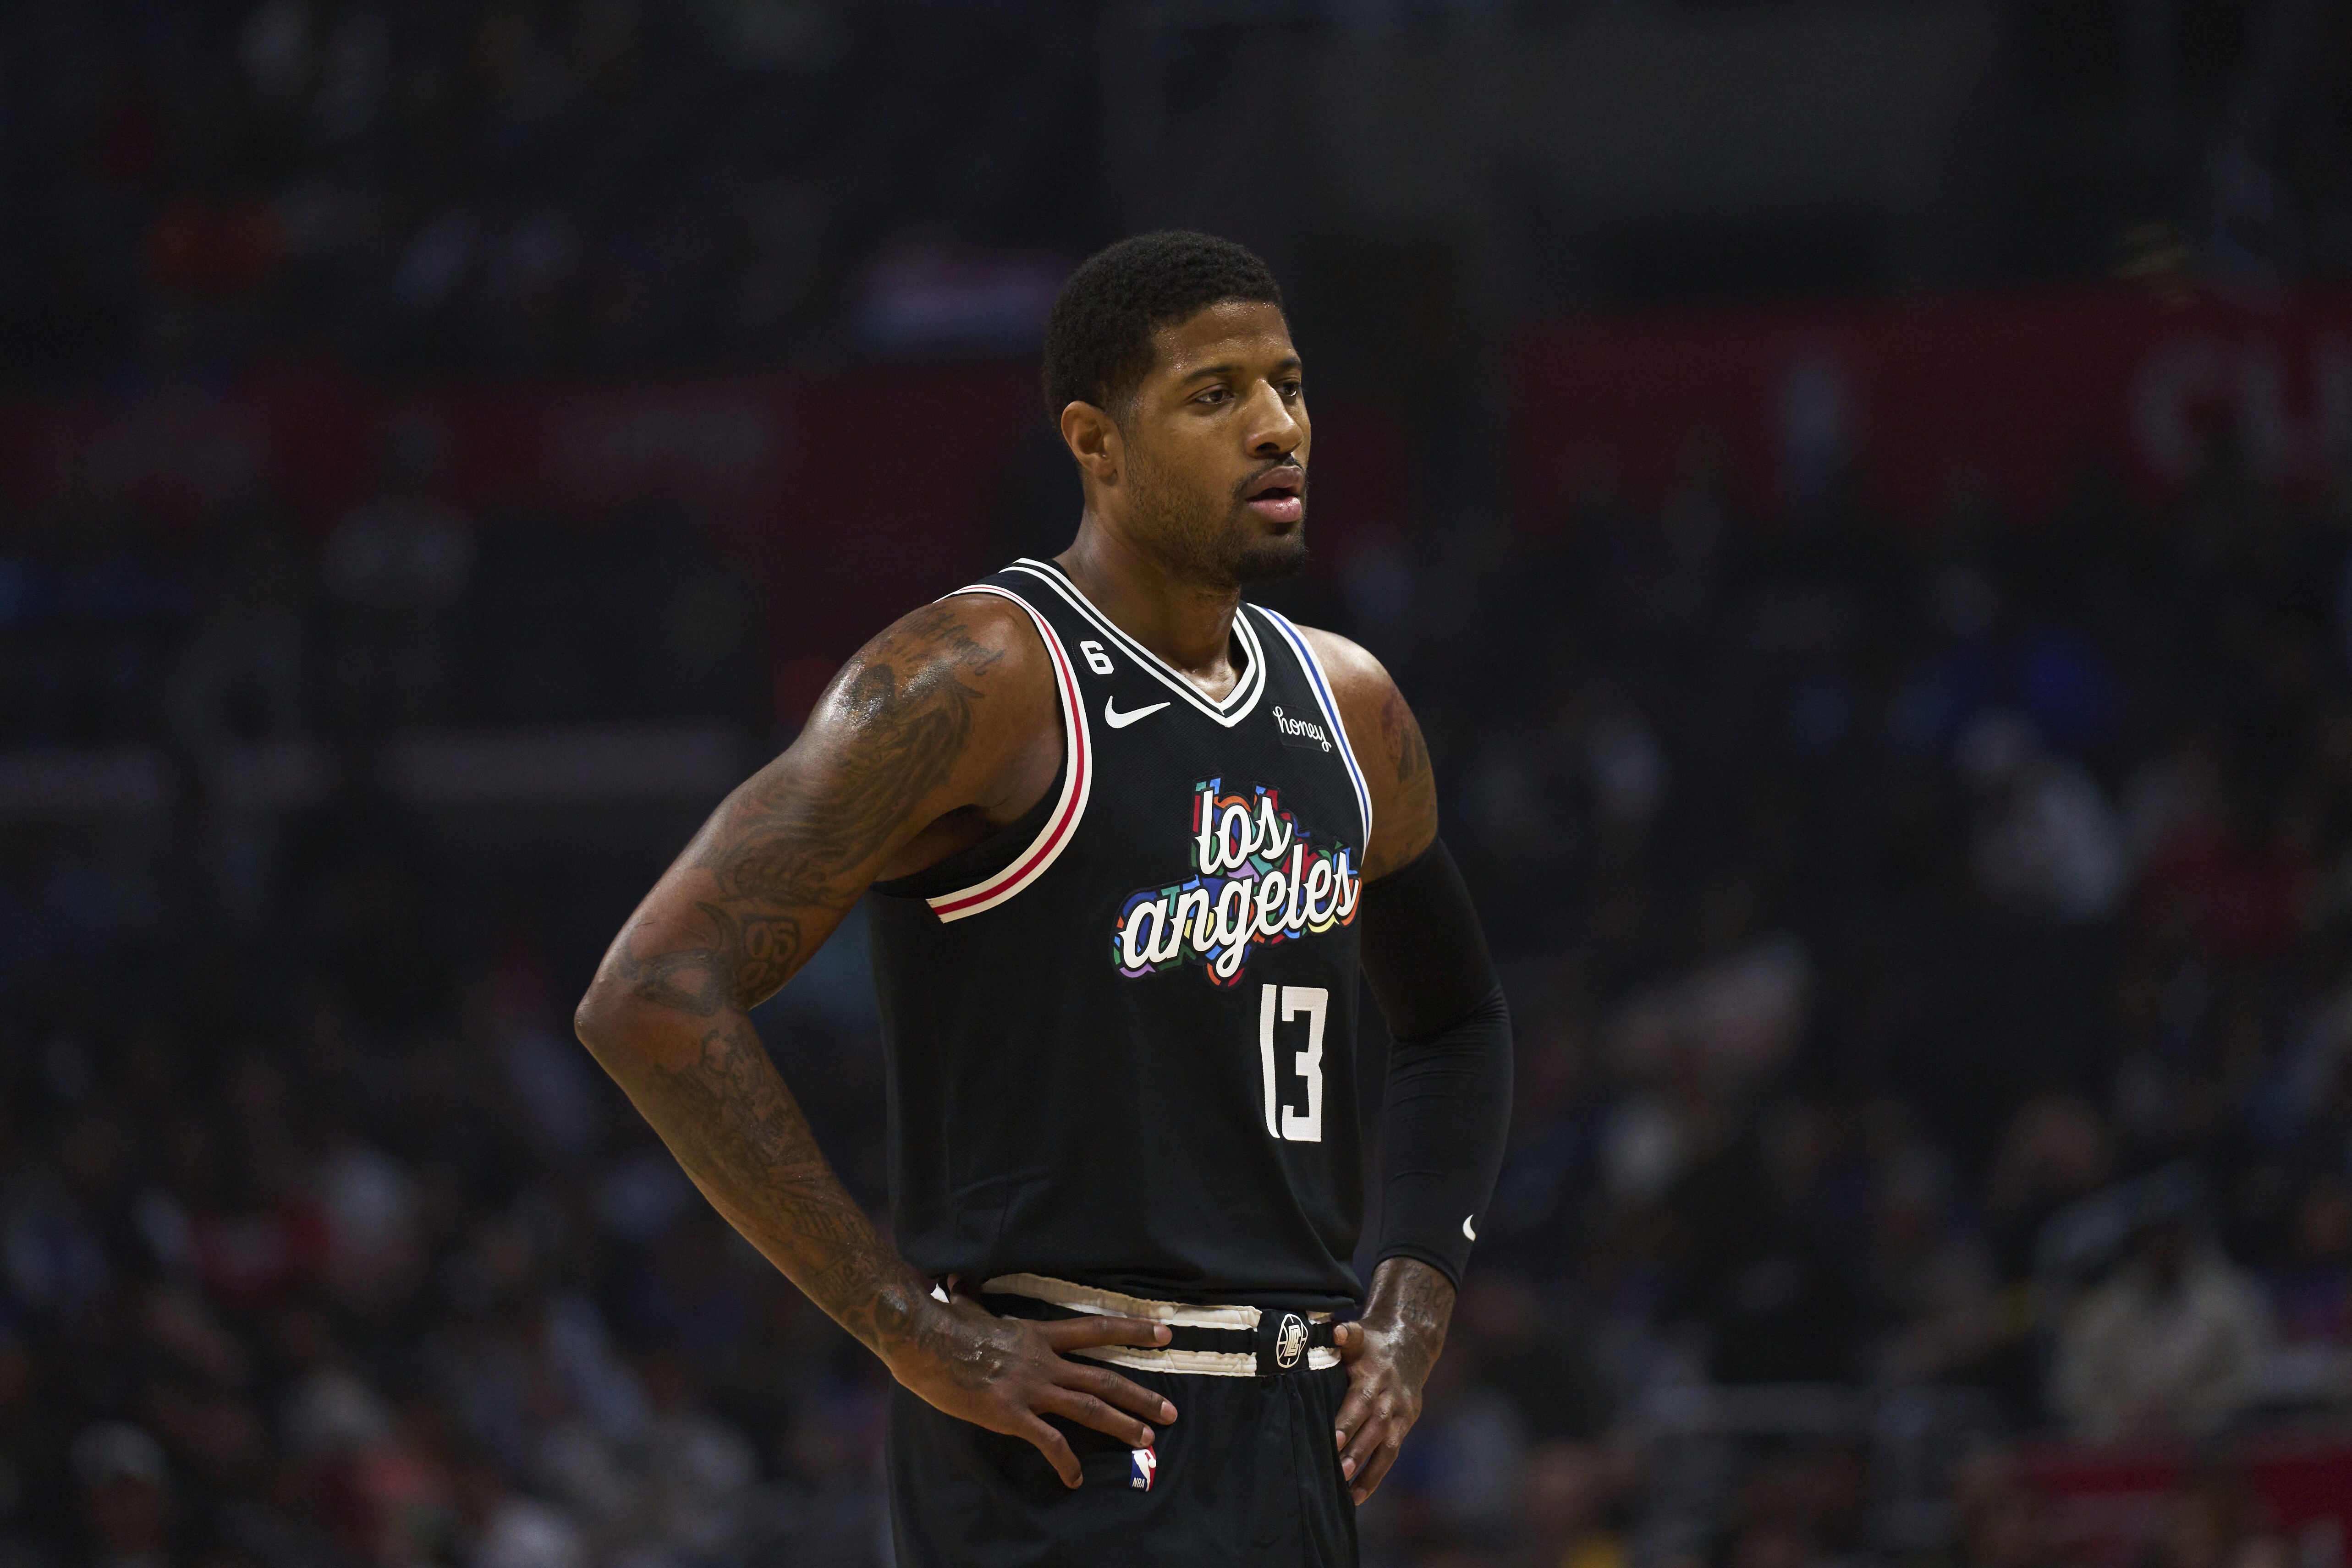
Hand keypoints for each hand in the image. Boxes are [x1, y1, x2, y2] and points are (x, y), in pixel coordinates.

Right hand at [884, 1284, 1179, 1487]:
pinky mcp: (1012, 1415)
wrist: (921, 1340)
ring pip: (1090, 1408)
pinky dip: (1067, 1462)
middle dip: (1142, 1395)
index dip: (1133, 1331)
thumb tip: (959, 1279)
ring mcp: (1030, 1388)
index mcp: (1038, 1334)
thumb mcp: (966, 1305)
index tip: (1165, 1335)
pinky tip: (1075, 1478)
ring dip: (1122, 1425)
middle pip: (1104, 1378)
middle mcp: (1043, 1361)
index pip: (1096, 1329)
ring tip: (1148, 1439)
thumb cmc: (940, 1322)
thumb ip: (973, 1296)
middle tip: (1172, 1410)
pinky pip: (1049, 1442)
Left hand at [1330, 1257, 1453, 1504]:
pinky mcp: (1404, 1427)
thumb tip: (1334, 1330)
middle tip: (1337, 1470)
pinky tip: (1356, 1495)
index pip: (1360, 1402)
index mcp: (1374, 1377)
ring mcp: (1399, 1415)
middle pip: (1373, 1429)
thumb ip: (1345, 1334)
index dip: (1348, 1422)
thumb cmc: (1372, 1344)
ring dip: (1367, 1471)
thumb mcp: (1360, 1334)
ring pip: (1385, 1448)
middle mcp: (1389, 1399)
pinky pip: (1390, 1456)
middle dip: (1357, 1451)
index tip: (1333, 1440)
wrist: (1411, 1347)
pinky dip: (1375, 1476)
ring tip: (1346, 1493)